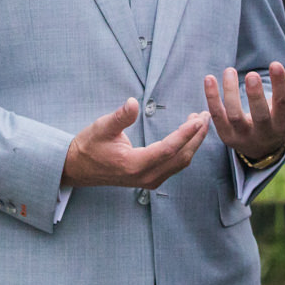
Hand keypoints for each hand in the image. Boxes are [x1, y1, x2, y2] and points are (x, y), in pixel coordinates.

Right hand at [60, 98, 207, 188]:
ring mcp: (149, 181)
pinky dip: (185, 150)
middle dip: (196, 137)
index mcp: (134, 164)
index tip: (199, 118)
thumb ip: (120, 117)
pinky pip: (174, 166)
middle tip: (205, 116)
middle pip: (181, 157)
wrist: (78, 168)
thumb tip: (133, 103)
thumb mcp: (101, 127)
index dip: (186, 133)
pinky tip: (187, 136)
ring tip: (199, 122)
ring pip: (180, 163)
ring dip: (193, 143)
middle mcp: (145, 176)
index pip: (169, 148)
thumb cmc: (89, 146)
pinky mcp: (150, 179)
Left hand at [203, 63, 284, 162]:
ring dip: (229, 93)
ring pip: (233, 115)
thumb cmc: (282, 117)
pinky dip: (211, 98)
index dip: (281, 86)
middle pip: (258, 115)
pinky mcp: (224, 134)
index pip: (283, 105)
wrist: (262, 147)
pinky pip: (215, 116)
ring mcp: (242, 135)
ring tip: (229, 70)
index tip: (276, 64)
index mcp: (283, 123)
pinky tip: (209, 78)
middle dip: (255, 96)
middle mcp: (263, 131)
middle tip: (252, 74)